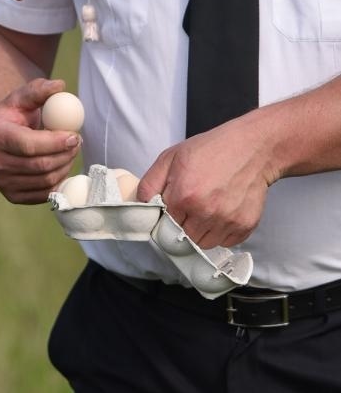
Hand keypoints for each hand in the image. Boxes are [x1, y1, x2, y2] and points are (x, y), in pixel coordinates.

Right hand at [0, 77, 81, 203]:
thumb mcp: (20, 98)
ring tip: (70, 152)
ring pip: (45, 180)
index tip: (75, 135)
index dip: (56, 143)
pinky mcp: (11, 196)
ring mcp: (1, 182)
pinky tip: (61, 165)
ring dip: (65, 167)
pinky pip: (44, 194)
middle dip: (66, 155)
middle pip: (40, 165)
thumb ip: (39, 90)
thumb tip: (60, 86)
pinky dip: (58, 180)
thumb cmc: (9, 115)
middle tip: (78, 142)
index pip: (30, 145)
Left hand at [137, 115, 277, 247]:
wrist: (253, 147)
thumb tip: (139, 206)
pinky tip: (221, 211)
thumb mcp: (171, 157)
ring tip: (206, 208)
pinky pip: (224, 242)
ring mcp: (227, 222)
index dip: (163, 220)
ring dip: (200, 232)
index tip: (168, 212)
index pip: (162, 226)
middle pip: (182, 239)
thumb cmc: (211, 150)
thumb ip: (150, 183)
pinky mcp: (244, 226)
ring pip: (203, 244)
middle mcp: (206, 213)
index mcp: (184, 196)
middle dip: (181, 227)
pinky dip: (220, 232)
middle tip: (189, 208)